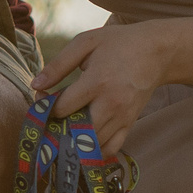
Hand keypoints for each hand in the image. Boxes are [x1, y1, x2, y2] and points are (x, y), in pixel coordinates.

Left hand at [31, 23, 172, 156]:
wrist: (157, 52)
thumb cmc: (118, 43)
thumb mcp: (85, 43)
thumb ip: (58, 64)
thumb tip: (35, 85)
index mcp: (97, 82)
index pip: (63, 108)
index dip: (46, 106)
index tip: (42, 97)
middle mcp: (111, 104)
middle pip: (76, 130)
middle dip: (58, 126)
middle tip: (50, 115)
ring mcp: (122, 117)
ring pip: (91, 143)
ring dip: (74, 138)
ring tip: (65, 123)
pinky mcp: (130, 124)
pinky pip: (110, 148)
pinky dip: (95, 149)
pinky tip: (85, 137)